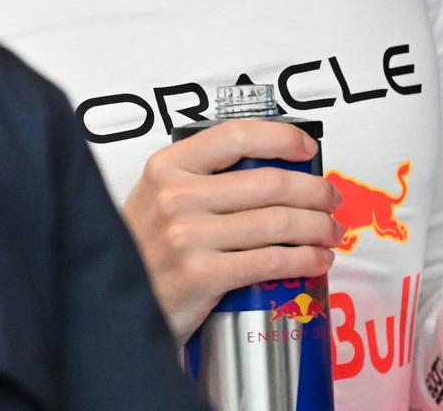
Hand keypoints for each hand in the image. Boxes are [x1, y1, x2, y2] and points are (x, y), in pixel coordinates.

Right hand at [122, 121, 343, 342]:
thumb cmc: (144, 252)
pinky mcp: (202, 274)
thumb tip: (270, 168)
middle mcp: (177, 197)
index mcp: (168, 167)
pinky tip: (317, 260)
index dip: (282, 137)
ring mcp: (188, 236)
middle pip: (269, 182)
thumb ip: (201, 178)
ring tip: (330, 232)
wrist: (111, 305)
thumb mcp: (158, 198)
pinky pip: (270, 261)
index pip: (236, 136)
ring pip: (277, 222)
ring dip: (317, 226)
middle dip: (313, 190)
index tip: (307, 148)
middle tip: (330, 199)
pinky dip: (304, 259)